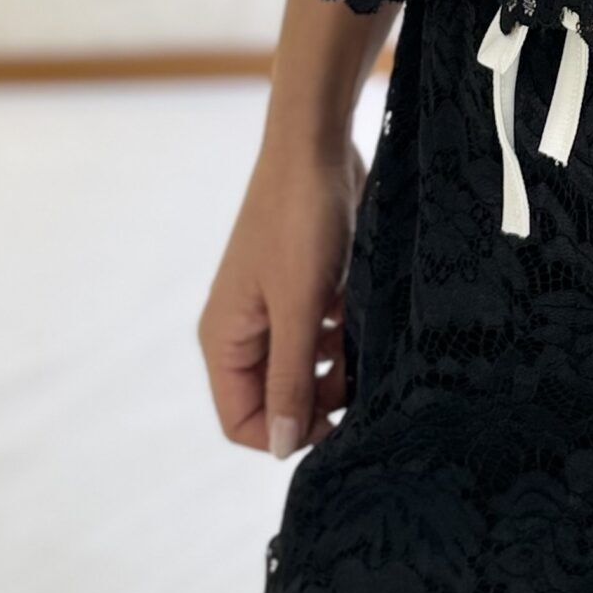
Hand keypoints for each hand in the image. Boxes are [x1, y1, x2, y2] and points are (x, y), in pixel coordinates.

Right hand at [198, 133, 367, 460]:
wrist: (317, 144)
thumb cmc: (300, 220)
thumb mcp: (299, 305)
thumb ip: (290, 378)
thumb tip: (283, 448)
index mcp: (224, 339)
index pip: (241, 422)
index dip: (284, 433)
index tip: (335, 424)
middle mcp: (243, 328)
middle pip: (277, 396)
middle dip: (320, 396)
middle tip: (363, 380)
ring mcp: (274, 306)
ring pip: (307, 364)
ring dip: (339, 362)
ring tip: (367, 340)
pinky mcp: (304, 285)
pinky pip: (323, 331)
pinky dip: (346, 330)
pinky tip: (364, 309)